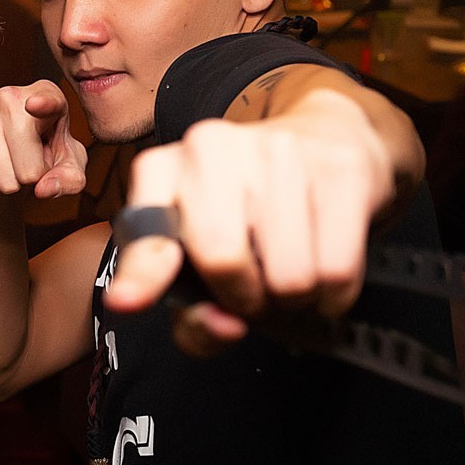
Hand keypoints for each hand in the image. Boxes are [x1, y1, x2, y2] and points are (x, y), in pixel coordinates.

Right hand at [0, 80, 88, 198]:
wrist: (10, 157)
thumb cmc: (45, 155)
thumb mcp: (69, 167)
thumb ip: (69, 179)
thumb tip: (43, 189)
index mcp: (47, 95)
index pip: (47, 101)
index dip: (43, 105)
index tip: (34, 105)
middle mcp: (10, 96)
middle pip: (27, 164)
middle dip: (30, 178)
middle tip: (28, 165)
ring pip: (1, 176)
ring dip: (8, 183)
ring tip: (9, 165)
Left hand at [104, 88, 392, 356]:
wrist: (324, 139)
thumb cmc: (247, 216)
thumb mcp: (202, 262)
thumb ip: (194, 315)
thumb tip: (226, 325)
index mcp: (161, 171)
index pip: (148, 233)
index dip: (140, 276)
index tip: (126, 303)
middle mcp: (209, 148)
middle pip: (223, 262)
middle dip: (243, 298)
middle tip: (252, 287)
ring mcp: (276, 150)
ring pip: (289, 277)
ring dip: (292, 297)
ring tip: (287, 268)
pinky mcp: (338, 166)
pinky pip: (336, 269)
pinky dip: (333, 291)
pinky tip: (322, 264)